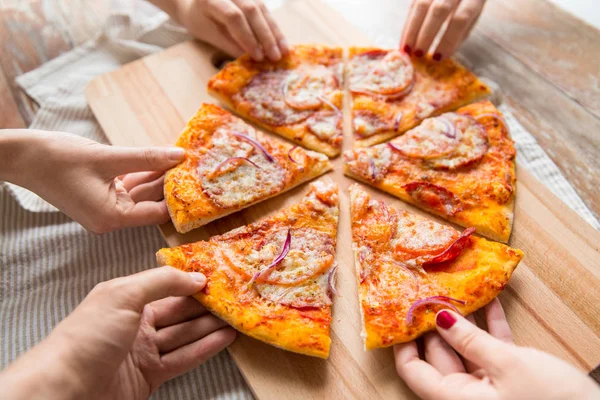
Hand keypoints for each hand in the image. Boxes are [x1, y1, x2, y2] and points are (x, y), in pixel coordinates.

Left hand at [0, 266, 236, 399]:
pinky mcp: (151, 376)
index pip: (166, 287)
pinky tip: (225, 338)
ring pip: (185, 334)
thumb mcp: (123, 294)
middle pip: (179, 311)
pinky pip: (183, 358)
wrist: (64, 389)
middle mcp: (137, 323)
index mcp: (126, 299)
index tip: (219, 275)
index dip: (191, 281)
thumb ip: (161, 281)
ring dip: (210, 326)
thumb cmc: (89, 335)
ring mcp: (144, 351)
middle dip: (206, 304)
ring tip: (237, 316)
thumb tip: (196, 276)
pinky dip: (205, 348)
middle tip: (235, 296)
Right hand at [1, 129, 184, 233]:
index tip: (198, 181)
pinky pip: (128, 185)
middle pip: (150, 202)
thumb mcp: (108, 157)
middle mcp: (110, 218)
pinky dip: (142, 172)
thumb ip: (147, 158)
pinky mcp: (100, 194)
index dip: (178, 197)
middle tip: (196, 167)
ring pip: (141, 191)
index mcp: (111, 218)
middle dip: (171, 184)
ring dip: (158, 175)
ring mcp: (105, 207)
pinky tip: (161, 158)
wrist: (20, 155)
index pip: (157, 213)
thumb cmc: (57, 158)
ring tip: (183, 160)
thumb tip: (179, 156)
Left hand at [152, 0, 288, 60]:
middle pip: (252, 10)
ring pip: (262, 9)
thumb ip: (230, 45)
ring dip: (274, 32)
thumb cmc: (200, 20)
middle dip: (265, 36)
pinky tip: (282, 42)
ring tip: (284, 51)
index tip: (257, 56)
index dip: (247, 37)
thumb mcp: (210, 34)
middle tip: (275, 56)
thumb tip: (252, 59)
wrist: (196, 2)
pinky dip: (274, 28)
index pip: (233, 17)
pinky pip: (265, 10)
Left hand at [394, 298, 599, 398]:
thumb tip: (438, 318)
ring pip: (465, 348)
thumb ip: (470, 340)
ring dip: (464, 319)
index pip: (414, 371)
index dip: (404, 343)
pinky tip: (490, 300)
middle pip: (439, 354)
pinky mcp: (509, 379)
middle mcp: (466, 394)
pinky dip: (490, 327)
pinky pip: (490, 349)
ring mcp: (488, 386)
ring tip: (456, 287)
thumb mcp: (507, 364)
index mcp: (456, 398)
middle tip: (428, 289)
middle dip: (435, 322)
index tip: (401, 313)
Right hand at [400, 0, 485, 60]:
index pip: (460, 19)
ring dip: (412, 30)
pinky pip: (413, 5)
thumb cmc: (467, 3)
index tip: (438, 58)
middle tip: (418, 54)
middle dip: (426, 34)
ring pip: (422, 5)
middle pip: (439, 10)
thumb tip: (440, 55)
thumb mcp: (473, 17)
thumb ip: (459, 34)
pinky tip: (404, 41)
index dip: (448, 40)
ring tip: (407, 50)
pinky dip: (407, 25)